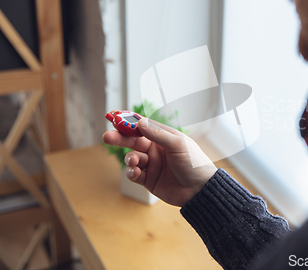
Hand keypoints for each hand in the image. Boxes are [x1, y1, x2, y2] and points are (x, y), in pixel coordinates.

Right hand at [103, 117, 217, 206]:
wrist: (200, 190)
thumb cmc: (194, 163)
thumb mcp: (178, 144)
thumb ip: (158, 134)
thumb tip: (140, 122)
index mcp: (164, 137)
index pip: (144, 126)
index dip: (129, 122)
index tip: (114, 117)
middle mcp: (156, 149)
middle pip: (133, 141)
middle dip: (120, 138)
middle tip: (107, 137)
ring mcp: (152, 164)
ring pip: (132, 157)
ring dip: (130, 158)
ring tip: (134, 161)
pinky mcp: (149, 180)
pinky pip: (134, 173)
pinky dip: (131, 172)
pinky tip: (135, 172)